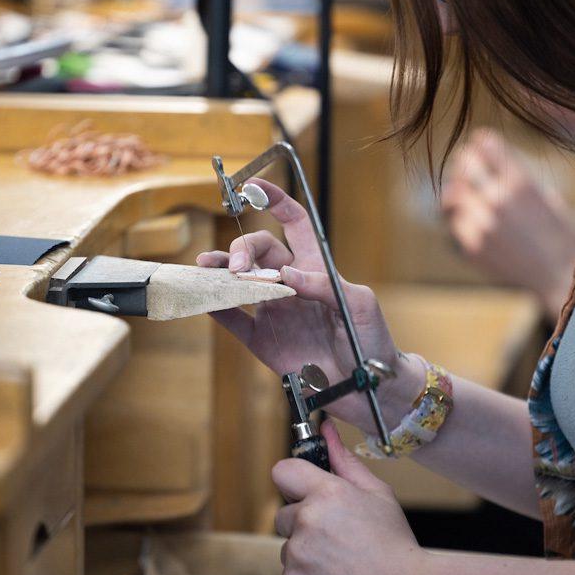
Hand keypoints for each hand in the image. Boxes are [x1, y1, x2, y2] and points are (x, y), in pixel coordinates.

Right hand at [197, 179, 424, 431]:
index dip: (275, 202)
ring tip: (206, 268)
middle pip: (258, 251)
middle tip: (237, 267)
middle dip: (242, 250)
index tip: (254, 187)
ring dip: (220, 271)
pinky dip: (215, 307)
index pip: (294, 224)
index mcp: (316, 268)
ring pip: (238, 281)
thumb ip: (324, 285)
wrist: (366, 387)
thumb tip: (286, 274)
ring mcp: (274, 311)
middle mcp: (290, 284)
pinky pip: (233, 319)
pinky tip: (202, 297)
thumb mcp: (359, 306)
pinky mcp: (262, 340)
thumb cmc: (371, 341)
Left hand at [273, 421, 429, 574]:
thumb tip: (327, 430)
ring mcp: (298, 553)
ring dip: (306, 548)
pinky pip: (290, 570)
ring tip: (339, 557)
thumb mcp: (376, 494)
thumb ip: (345, 460)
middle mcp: (308, 520)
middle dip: (303, 519)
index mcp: (327, 492)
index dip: (293, 479)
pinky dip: (306, 574)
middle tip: (336, 532)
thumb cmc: (393, 544)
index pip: (282, 471)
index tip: (304, 489)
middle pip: (284, 512)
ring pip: (289, 543)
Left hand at [441, 129, 574, 320]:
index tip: (480, 141)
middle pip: (465, 166)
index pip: (488, 147)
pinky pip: (454, 224)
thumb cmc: (562, 237)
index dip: (482, 142)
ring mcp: (482, 223)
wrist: (560, 277)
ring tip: (458, 190)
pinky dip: (458, 219)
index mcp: (521, 182)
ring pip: (452, 196)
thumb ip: (523, 183)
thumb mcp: (550, 199)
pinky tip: (465, 217)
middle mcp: (498, 199)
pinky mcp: (472, 246)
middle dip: (464, 162)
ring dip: (456, 191)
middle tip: (464, 162)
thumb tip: (501, 170)